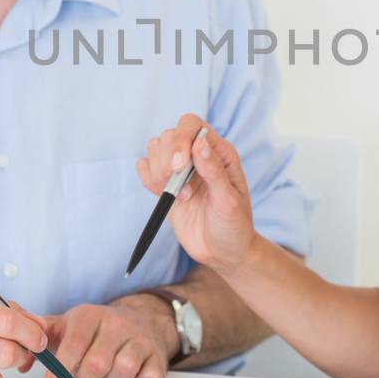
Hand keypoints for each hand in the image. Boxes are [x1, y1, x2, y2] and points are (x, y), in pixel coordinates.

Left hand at [37, 300, 174, 377]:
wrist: (142, 320)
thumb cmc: (96, 330)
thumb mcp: (66, 325)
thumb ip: (38, 335)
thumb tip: (16, 352)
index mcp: (90, 315)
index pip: (74, 343)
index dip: (60, 369)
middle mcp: (117, 324)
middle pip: (97, 364)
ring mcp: (140, 340)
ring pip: (122, 372)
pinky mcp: (158, 358)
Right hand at [137, 114, 256, 273]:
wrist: (223, 252)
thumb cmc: (233, 226)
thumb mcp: (228, 201)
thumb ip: (213, 171)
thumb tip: (199, 142)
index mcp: (219, 152)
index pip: (191, 125)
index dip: (180, 139)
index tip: (178, 166)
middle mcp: (198, 155)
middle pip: (169, 135)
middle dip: (167, 161)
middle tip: (182, 192)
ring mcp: (181, 169)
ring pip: (155, 148)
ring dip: (159, 172)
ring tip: (178, 197)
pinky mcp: (166, 184)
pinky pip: (145, 166)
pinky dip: (147, 178)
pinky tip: (163, 194)